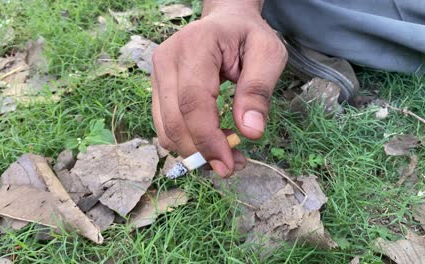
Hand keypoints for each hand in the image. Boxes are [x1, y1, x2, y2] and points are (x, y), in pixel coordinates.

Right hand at [151, 3, 286, 176]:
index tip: (228, 165)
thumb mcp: (268, 55)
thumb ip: (258, 91)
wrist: (225, 23)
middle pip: (174, 121)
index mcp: (194, 45)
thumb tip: (250, 133)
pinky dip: (188, 143)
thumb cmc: (248, 36)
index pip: (193, 101)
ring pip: (166, 129)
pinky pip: (166, 126)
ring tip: (228, 154)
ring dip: (195, 151)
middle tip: (234, 166)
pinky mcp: (157, 89)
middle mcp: (166, 60)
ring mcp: (157, 75)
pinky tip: (212, 142)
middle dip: (202, 152)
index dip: (208, 138)